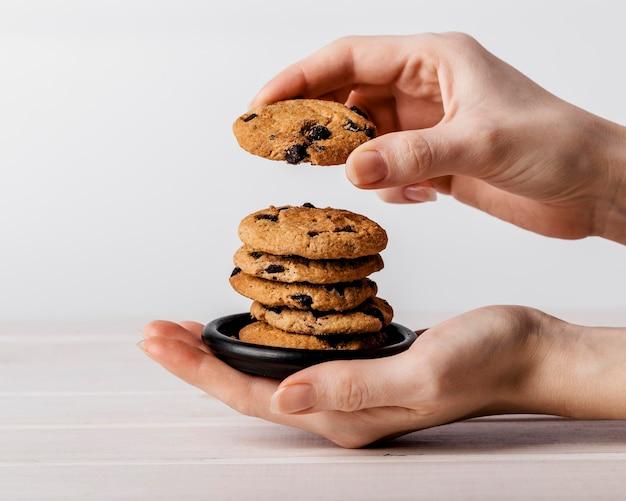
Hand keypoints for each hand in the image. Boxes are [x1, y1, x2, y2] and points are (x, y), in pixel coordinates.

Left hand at [140, 306, 625, 447]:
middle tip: (154, 330)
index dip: (201, 370)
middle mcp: (337, 407)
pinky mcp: (360, 365)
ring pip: (268, 370)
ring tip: (186, 329)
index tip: (160, 340)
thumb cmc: (484, 360)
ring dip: (223, 350)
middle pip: (249, 386)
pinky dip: (264, 337)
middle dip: (196, 361)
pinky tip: (255, 321)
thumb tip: (284, 395)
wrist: (523, 351)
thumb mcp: (422, 373)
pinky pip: (297, 354)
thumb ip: (353, 388)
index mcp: (343, 415)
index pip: (253, 395)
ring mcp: (348, 387)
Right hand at [252, 34, 625, 243]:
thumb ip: (412, 155)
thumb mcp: (480, 143)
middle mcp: (427, 89)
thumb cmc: (555, 144)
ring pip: (367, 136)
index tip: (265, 102)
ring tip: (338, 174)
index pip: (351, 58)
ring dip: (351, 157)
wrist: (592, 186)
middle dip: (315, 120)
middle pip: (350, 96)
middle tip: (278, 145)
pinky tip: (411, 195)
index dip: (301, 77)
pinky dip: (386, 184)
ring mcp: (430, 127)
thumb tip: (351, 168)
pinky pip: (389, 168)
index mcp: (435, 61)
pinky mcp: (437, 161)